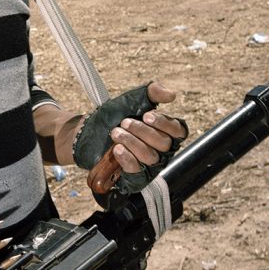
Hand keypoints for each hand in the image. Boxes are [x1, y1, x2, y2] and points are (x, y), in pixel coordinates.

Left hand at [73, 81, 187, 197]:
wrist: (89, 131)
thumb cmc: (114, 115)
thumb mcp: (133, 99)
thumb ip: (152, 92)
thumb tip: (172, 95)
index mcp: (164, 131)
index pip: (179, 131)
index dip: (165, 123)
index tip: (147, 115)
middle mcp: (161, 150)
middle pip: (164, 144)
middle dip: (142, 131)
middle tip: (124, 122)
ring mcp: (149, 166)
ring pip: (150, 157)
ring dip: (131, 141)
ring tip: (115, 132)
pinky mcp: (136, 177)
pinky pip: (138, 172)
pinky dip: (127, 158)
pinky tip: (117, 149)